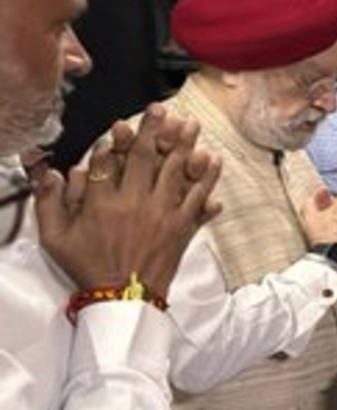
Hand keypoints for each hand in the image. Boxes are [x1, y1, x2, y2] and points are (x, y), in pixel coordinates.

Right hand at [35, 103, 222, 296]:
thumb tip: (52, 172)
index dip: (115, 141)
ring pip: (176, 172)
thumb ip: (48, 203)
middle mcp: (135, 203)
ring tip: (192, 124)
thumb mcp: (55, 239)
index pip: (109, 161)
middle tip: (163, 109)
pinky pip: (197, 198)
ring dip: (185, 146)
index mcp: (103, 202)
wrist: (123, 299)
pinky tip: (214, 161)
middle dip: (154, 130)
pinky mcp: (182, 227)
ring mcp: (163, 214)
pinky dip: (207, 180)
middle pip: (146, 158)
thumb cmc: (88, 268)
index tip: (120, 126)